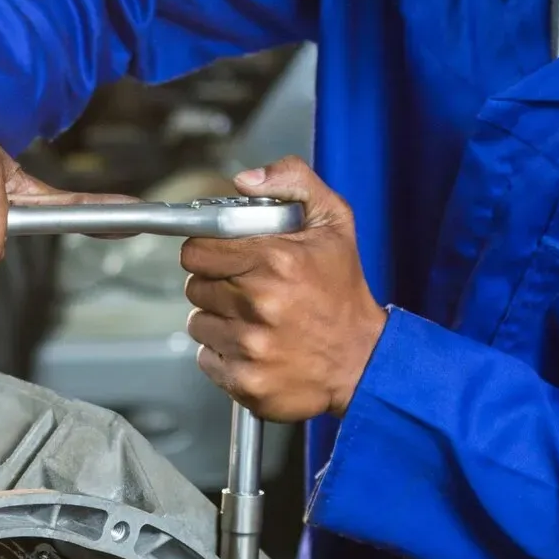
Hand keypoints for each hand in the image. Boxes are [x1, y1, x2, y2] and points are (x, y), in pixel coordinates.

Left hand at [182, 157, 386, 419]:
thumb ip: (293, 181)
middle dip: (216, 284)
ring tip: (254, 319)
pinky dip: (223, 352)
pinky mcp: (243, 380)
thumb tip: (245, 179)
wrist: (363, 362)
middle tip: (247, 289)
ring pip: (197, 321)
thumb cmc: (344, 294)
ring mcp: (250, 345)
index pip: (198, 249)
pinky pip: (205, 356)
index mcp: (276, 261)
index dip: (208, 251)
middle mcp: (260, 303)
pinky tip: (254, 346)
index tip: (224, 257)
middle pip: (194, 285)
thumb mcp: (334, 222)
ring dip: (219, 319)